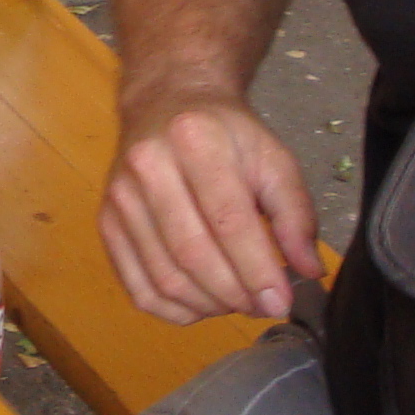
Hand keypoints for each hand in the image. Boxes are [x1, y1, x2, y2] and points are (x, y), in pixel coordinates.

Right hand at [99, 94, 319, 323]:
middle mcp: (149, 166)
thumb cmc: (226, 134)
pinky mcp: (106, 222)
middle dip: (235, 294)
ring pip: (165, 278)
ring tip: (238, 303)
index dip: (256, 269)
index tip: (281, 301)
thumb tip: (308, 271)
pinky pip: (138, 287)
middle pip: (193, 253)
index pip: (228, 220)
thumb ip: (296, 214)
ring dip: (208, 305)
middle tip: (264, 307)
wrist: (167, 103)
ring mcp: (120, 197)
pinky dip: (174, 311)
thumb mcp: (273, 159)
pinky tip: (203, 305)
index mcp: (196, 139)